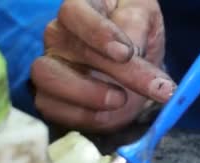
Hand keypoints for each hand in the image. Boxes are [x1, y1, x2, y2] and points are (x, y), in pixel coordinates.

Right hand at [31, 0, 174, 131]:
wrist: (137, 70)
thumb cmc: (138, 33)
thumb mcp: (146, 18)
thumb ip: (137, 23)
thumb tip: (132, 46)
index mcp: (81, 9)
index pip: (74, 13)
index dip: (98, 32)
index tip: (127, 53)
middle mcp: (59, 36)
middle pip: (72, 50)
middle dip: (116, 72)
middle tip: (151, 87)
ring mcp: (51, 66)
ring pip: (48, 78)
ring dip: (88, 94)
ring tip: (122, 100)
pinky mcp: (51, 97)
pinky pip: (52, 108)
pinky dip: (82, 115)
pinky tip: (108, 115)